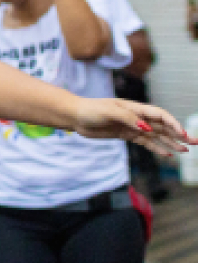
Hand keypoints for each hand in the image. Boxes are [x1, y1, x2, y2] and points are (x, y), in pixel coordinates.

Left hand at [71, 97, 192, 155]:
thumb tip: (147, 129)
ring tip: (185, 151)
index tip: (183, 134)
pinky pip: (145, 142)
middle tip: (195, 143)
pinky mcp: (126, 135)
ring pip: (157, 136)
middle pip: (163, 126)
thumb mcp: (109, 111)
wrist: (76, 116)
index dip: (173, 124)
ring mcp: (133, 127)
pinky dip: (156, 148)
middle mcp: (137, 117)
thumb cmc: (92, 110)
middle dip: (179, 134)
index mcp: (136, 108)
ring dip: (171, 143)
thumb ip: (129, 119)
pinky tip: (167, 154)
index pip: (160, 116)